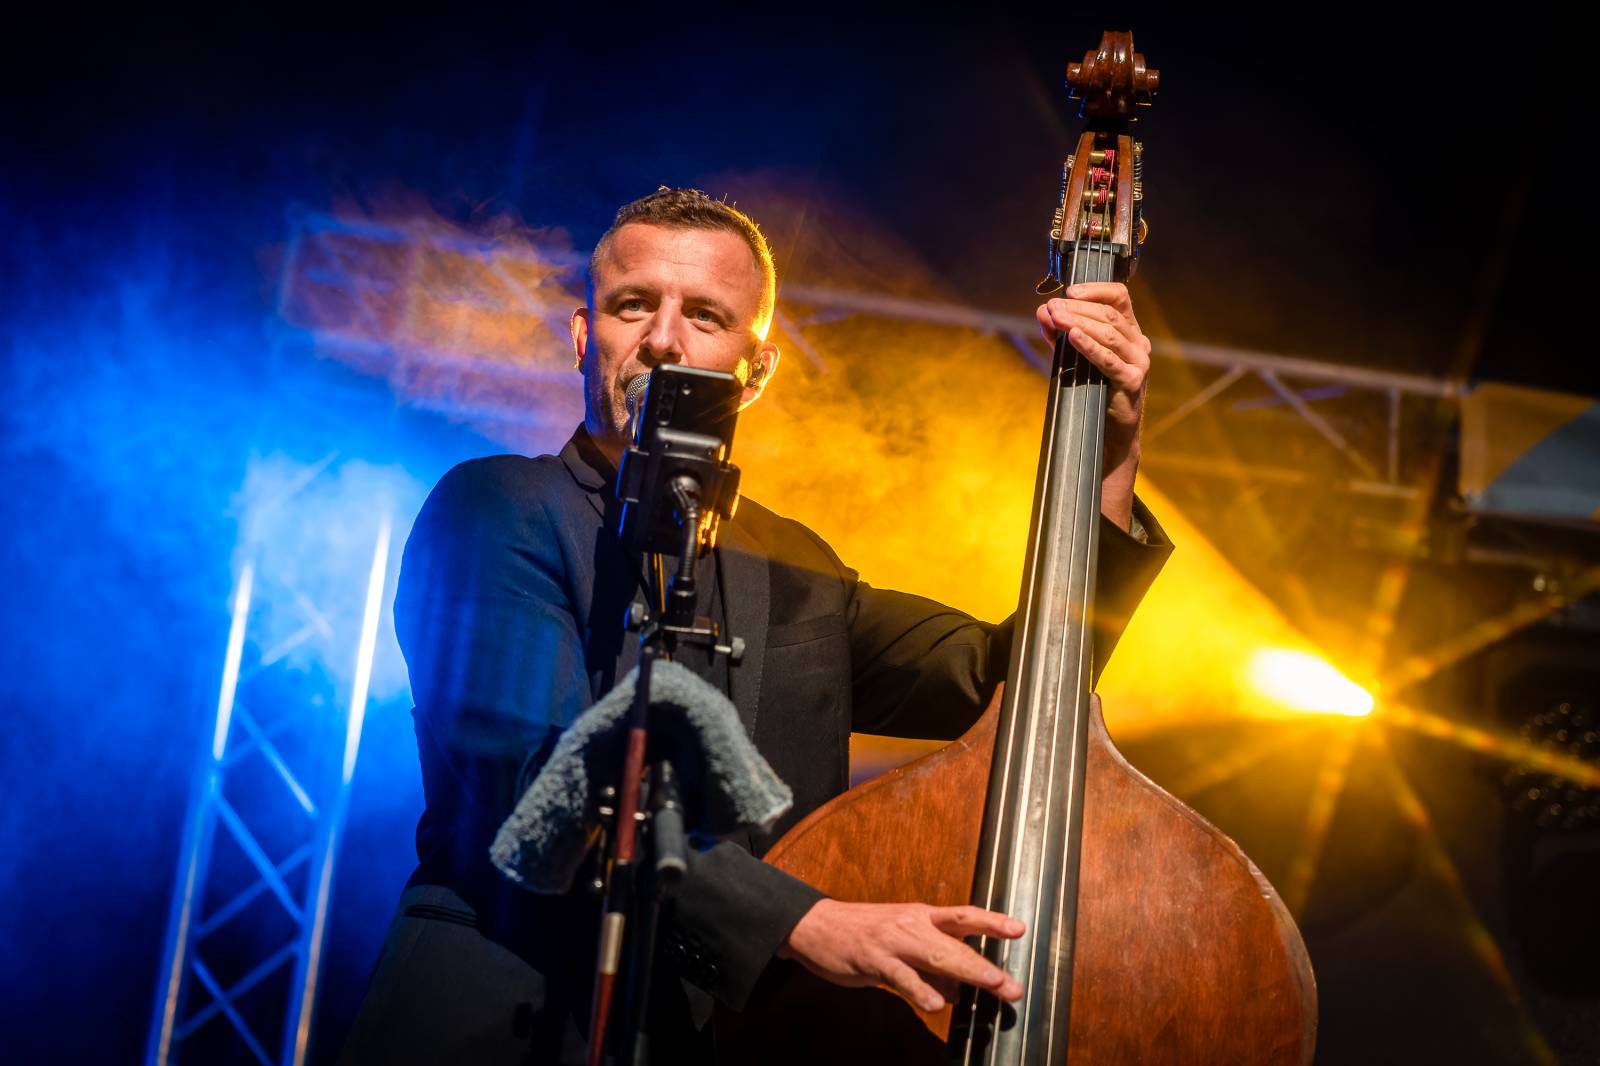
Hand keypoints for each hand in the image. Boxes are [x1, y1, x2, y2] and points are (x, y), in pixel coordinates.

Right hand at [777, 899, 1024, 1011]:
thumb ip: (930, 967)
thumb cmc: (863, 934)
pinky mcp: (874, 959)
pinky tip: (934, 1005)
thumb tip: (955, 993)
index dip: (992, 922)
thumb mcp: (902, 944)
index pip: (964, 916)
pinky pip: (901, 977)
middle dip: (987, 965)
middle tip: (1012, 986)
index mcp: (922, 916)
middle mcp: (913, 924)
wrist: (817, 925)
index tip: (1019, 929)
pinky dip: (919, 991)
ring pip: (935, 956)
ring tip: (991, 985)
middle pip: (957, 942)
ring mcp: (894, 941)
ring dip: (967, 971)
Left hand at [1036, 282, 1150, 530]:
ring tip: (1057, 317)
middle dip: (1078, 308)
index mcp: (1129, 331)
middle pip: (1109, 315)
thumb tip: (1042, 310)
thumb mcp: (1073, 356)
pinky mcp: (1132, 381)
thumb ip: (1059, 333)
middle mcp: (1138, 343)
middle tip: (1052, 307)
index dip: (1095, 290)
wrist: (1106, 433)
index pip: (1119, 297)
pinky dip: (1090, 346)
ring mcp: (1139, 362)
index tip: (1069, 291)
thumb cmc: (1091, 391)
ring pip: (1110, 333)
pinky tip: (1073, 336)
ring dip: (1080, 322)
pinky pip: (1109, 359)